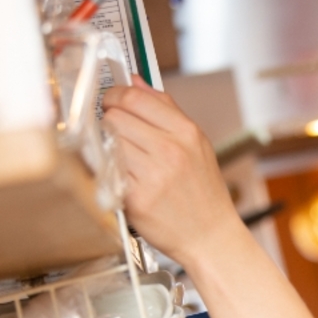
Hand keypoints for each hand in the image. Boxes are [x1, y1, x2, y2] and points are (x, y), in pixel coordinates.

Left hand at [101, 79, 242, 264]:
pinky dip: (109, 172)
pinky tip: (123, 178)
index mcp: (186, 133)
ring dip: (108, 148)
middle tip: (115, 133)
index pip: (135, 98)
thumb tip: (136, 80)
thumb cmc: (203, 194)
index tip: (111, 102)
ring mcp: (152, 174)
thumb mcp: (197, 145)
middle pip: (116, 116)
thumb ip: (166, 109)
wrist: (210, 237)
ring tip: (123, 159)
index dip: (115, 96)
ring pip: (107, 142)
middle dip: (109, 121)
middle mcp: (170, 150)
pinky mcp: (135, 198)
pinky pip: (107, 171)